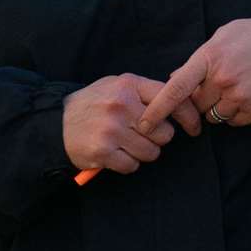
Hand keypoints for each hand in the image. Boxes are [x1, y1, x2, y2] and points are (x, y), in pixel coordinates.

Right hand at [63, 73, 199, 174]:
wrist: (55, 122)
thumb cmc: (95, 103)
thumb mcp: (118, 86)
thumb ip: (146, 92)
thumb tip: (181, 101)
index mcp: (129, 85)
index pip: (172, 98)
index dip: (188, 115)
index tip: (194, 127)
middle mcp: (121, 105)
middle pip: (165, 133)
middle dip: (158, 138)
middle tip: (143, 136)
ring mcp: (111, 129)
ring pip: (151, 152)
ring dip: (143, 153)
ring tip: (127, 145)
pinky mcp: (102, 152)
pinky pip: (132, 165)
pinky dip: (127, 164)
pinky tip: (116, 155)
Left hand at [138, 12, 250, 131]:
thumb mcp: (227, 34)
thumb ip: (201, 57)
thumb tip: (176, 79)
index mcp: (211, 57)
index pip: (176, 88)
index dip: (157, 108)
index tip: (143, 123)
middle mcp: (224, 79)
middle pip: (197, 105)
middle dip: (202, 99)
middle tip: (220, 84)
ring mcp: (241, 96)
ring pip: (216, 116)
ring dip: (221, 107)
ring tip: (240, 86)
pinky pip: (236, 122)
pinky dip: (239, 113)